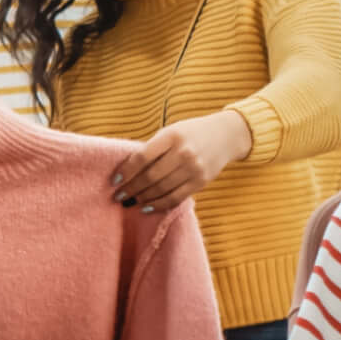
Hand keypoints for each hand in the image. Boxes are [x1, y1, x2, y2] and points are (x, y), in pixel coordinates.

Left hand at [109, 110, 253, 212]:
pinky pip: (176, 198)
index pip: (143, 157)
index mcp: (172, 136)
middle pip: (151, 176)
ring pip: (162, 189)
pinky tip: (147, 207)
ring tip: (131, 201)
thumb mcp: (171, 132)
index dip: (126, 171)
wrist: (226, 135)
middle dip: (131, 188)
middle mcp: (184, 153)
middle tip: (118, 196)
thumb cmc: (191, 133)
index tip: (114, 180)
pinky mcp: (201, 182)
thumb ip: (153, 148)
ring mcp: (194, 169)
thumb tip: (127, 171)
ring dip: (142, 198)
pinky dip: (159, 205)